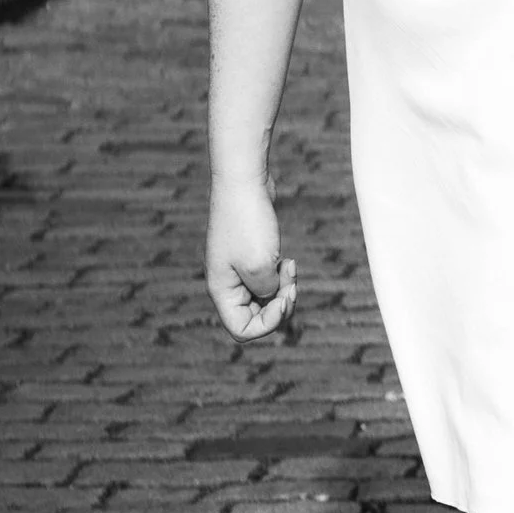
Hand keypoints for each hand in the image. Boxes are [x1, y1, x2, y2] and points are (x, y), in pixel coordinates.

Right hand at [206, 178, 296, 340]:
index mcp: (221, 291)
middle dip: (281, 305)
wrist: (244, 182)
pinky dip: (281, 275)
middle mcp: (226, 283)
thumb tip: (271, 298)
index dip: (268, 324)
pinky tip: (288, 260)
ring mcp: (237, 269)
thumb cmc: (249, 222)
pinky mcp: (250, 255)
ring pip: (264, 298)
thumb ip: (267, 292)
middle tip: (292, 283)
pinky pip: (267, 279)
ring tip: (290, 266)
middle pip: (256, 316)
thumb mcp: (261, 266)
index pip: (242, 330)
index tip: (284, 298)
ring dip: (283, 289)